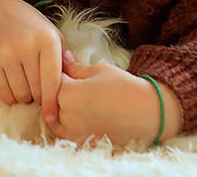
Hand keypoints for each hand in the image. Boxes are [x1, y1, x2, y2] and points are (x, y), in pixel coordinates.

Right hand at [0, 0, 76, 124]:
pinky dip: (9, 98)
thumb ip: (65, 57)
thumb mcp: (51, 34)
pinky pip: (2, 92)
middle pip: (36, 89)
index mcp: (46, 39)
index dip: (52, 102)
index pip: (52, 79)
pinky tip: (14, 92)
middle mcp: (25, 45)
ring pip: (20, 93)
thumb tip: (75, 82)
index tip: (52, 118)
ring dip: (25, 99)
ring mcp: (5, 53)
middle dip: (39, 97)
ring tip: (27, 90)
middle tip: (38, 93)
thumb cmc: (30, 27)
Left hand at [49, 63, 182, 146]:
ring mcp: (74, 130)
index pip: (51, 79)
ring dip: (57, 106)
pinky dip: (64, 123)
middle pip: (50, 99)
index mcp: (69, 93)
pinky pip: (63, 132)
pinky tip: (75, 112)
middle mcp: (68, 115)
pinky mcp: (82, 140)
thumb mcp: (97, 70)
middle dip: (56, 88)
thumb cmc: (124, 86)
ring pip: (53, 117)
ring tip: (72, 96)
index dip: (57, 71)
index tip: (64, 66)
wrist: (147, 111)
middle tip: (69, 80)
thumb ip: (75, 68)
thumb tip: (61, 57)